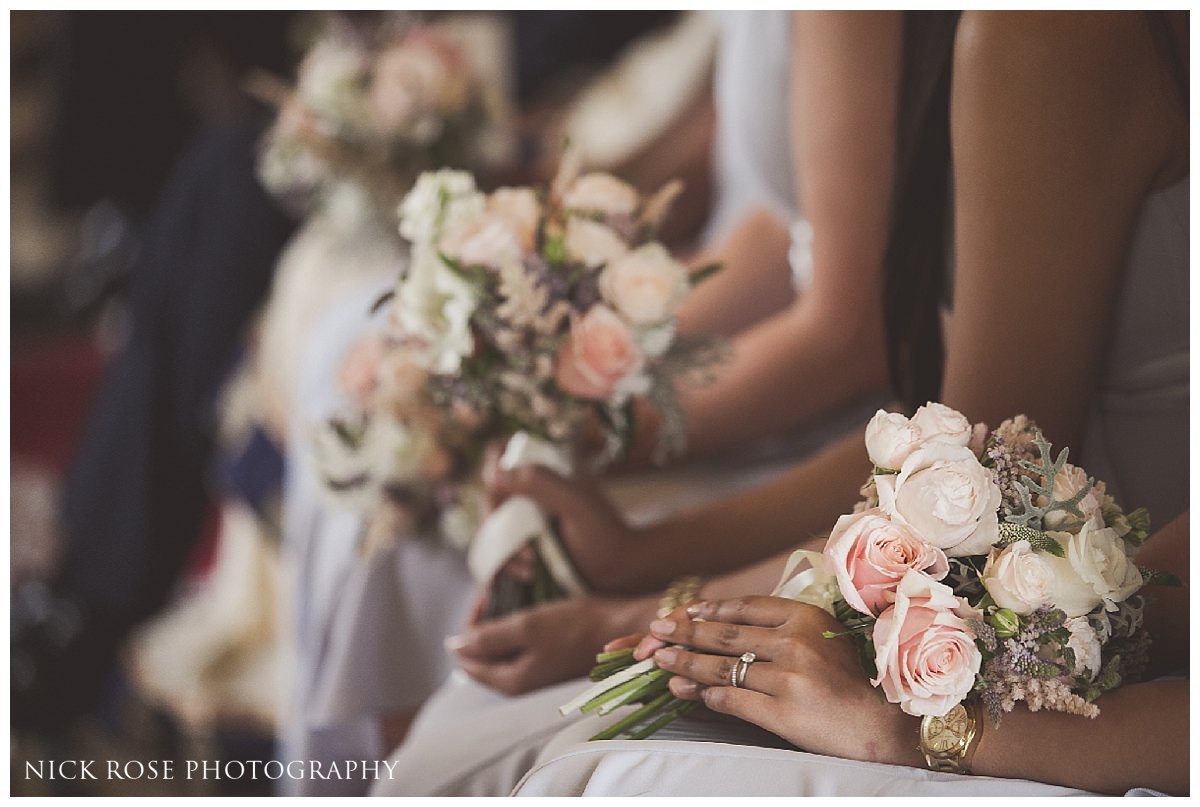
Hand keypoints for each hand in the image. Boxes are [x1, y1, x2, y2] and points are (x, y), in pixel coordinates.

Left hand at [448, 595, 655, 695]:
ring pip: (504, 648)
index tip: (483, 595)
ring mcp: (539, 672)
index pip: (468, 660)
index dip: (467, 625)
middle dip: (483, 622)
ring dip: (500, 622)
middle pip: (485, 654)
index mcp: (512, 681)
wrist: (623, 630)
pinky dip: (518, 626)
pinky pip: (522, 645)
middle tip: (495, 589)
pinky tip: (527, 607)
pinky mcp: (552, 660)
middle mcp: (523, 683)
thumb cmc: (577, 627)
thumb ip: (489, 638)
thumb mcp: (528, 626)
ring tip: (509, 592)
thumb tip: (455, 645)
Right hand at [488, 465, 639, 591]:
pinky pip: (497, 550)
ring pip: (491, 525)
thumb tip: (495, 473)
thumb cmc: (605, 534)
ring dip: (501, 546)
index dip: (493, 464)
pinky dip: (504, 562)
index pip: (504, 450)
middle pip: (490, 492)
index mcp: (545, 469)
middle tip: (519, 540)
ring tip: (529, 564)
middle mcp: (530, 491)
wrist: (619, 574)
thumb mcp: (576, 503)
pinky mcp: (522, 545)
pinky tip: (526, 573)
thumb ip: (541, 483)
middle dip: (496, 518)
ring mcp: (524, 519)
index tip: (499, 488)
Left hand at [646, 596, 920, 766]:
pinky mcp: (783, 712)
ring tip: (662, 661)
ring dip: (686, 664)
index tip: (685, 611)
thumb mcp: (824, 641)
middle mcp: (795, 642)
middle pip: (726, 634)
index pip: (746, 607)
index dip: (709, 609)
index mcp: (807, 618)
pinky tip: (691, 695)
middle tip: (656, 630)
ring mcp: (789, 677)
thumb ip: (782, 631)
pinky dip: (707, 697)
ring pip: (723, 667)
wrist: (887, 727)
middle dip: (685, 632)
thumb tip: (727, 627)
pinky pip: (733, 700)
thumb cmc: (854, 683)